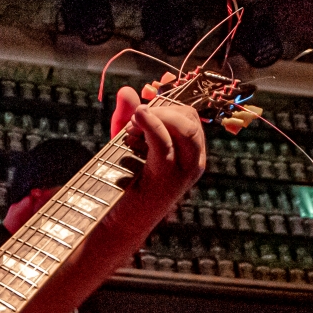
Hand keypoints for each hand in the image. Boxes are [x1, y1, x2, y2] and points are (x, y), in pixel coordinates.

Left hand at [105, 74, 205, 228]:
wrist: (118, 222)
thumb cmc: (125, 183)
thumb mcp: (126, 145)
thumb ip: (127, 118)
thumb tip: (127, 90)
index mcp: (191, 153)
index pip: (188, 116)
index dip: (163, 107)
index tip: (139, 116)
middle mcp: (195, 162)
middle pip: (190, 119)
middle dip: (162, 110)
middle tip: (135, 120)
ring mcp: (184, 172)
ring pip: (185, 129)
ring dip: (158, 117)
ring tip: (134, 123)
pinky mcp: (166, 180)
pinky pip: (164, 144)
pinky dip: (151, 126)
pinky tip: (138, 119)